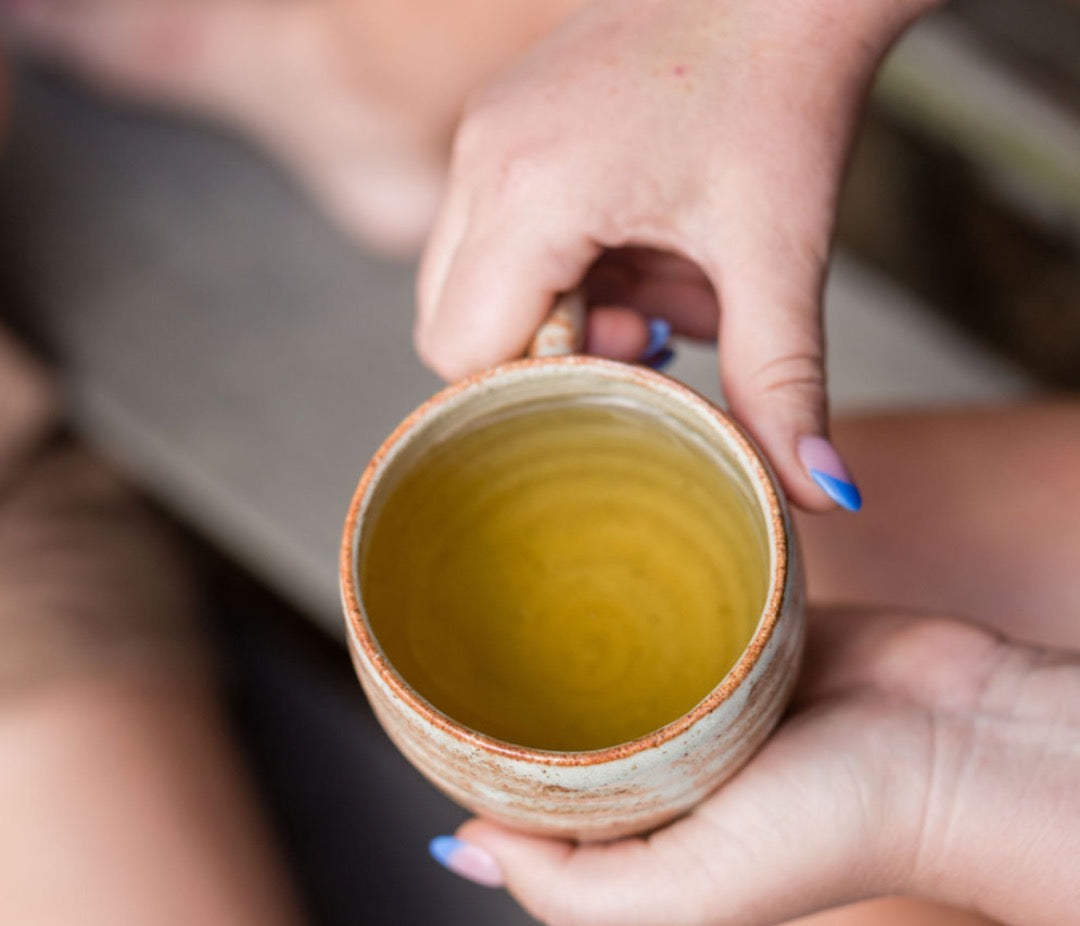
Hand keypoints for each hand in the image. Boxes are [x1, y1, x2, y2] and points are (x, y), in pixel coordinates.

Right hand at [416, 0, 931, 508]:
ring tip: (656, 277)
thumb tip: (817, 495)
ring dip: (562, 308)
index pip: (462, 354)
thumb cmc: (782, 84)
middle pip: (453, 325)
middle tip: (641, 329)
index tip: (626, 367)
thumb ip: (784, 385)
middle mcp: (482, 158)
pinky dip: (565, 261)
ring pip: (477, 281)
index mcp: (528, 191)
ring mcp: (485, 133)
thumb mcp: (779, 251)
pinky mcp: (506, 123)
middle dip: (548, 354)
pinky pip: (500, 231)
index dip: (538, 388)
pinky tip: (640, 237)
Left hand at [440, 609, 1079, 925]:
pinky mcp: (747, 624)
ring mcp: (708, 682)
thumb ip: (575, 890)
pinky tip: (599, 544)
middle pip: (569, 711)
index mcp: (647, 818)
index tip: (420, 701)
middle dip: (514, 676)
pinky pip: (679, 594)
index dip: (478, 754)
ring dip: (578, 618)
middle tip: (449, 611)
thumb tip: (459, 853)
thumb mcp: (692, 891)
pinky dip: (644, 579)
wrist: (962, 742)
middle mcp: (671, 752)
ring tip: (510, 561)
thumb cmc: (840, 826)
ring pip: (618, 645)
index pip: (537, 788)